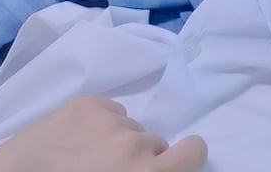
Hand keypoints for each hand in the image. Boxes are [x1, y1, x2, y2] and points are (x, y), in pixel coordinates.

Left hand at [0, 97, 207, 171]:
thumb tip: (157, 163)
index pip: (194, 151)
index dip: (185, 158)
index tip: (169, 165)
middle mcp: (136, 146)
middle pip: (158, 143)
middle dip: (143, 157)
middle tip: (112, 171)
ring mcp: (111, 123)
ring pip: (132, 128)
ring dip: (118, 141)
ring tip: (87, 158)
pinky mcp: (88, 105)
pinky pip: (112, 111)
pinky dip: (100, 125)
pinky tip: (76, 142)